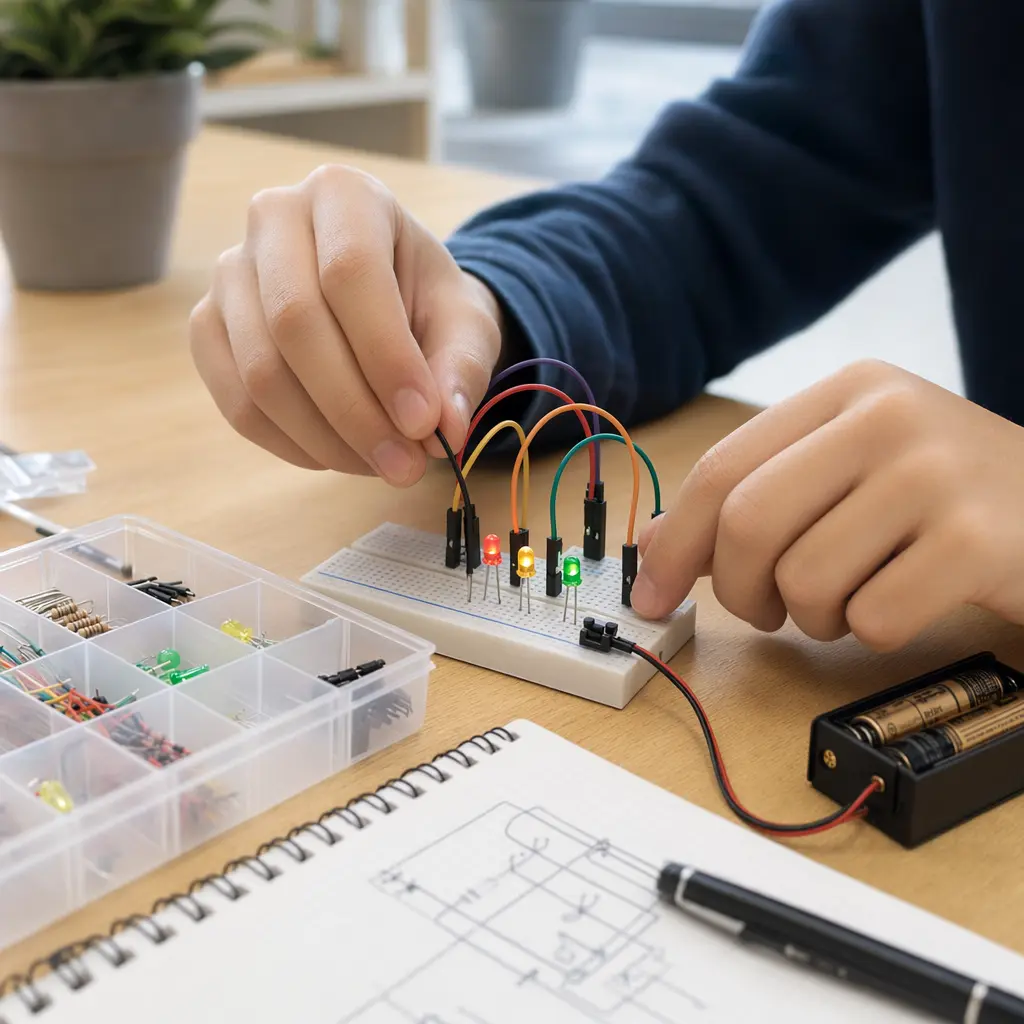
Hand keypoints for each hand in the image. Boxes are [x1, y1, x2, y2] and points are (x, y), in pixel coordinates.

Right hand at [189, 165, 502, 484]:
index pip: (350, 272)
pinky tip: (340, 456)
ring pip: (261, 372)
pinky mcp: (209, 328)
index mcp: (343, 194)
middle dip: (355, 411)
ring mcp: (230, 273)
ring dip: (326, 438)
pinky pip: (237, 402)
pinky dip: (291, 445)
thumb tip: (446, 426)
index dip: (386, 357)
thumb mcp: (466, 324)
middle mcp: (273, 218)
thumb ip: (463, 368)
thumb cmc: (427, 303)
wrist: (390, 300)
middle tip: (405, 466)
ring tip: (382, 466)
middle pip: (295, 323)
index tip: (424, 424)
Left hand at [630, 360, 1023, 651]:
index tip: (651, 594)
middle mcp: (889, 417)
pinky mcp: (977, 540)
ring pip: (806, 579)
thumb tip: (655, 549)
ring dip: (814, 617)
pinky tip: (905, 602)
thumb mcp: (848, 471)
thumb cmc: (941, 499)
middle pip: (750, 523)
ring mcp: (937, 475)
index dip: (675, 542)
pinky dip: (872, 632)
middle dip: (738, 590)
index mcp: (846, 392)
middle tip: (765, 611)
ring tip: (850, 600)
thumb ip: (757, 496)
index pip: (723, 469)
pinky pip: (872, 618)